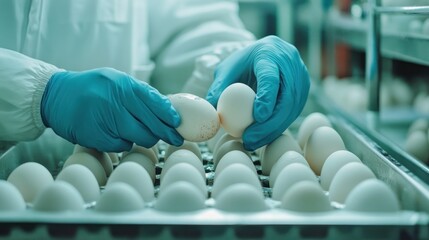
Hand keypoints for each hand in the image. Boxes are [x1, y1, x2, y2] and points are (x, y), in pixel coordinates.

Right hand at [41, 67, 182, 151]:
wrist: (56, 96)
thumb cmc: (93, 89)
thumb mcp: (116, 81)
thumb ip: (139, 94)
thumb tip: (168, 109)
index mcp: (122, 84)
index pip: (153, 101)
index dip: (168, 114)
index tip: (177, 123)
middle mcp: (114, 100)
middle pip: (150, 123)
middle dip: (166, 132)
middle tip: (174, 138)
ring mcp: (103, 118)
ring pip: (138, 136)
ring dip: (145, 138)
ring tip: (145, 135)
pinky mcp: (95, 135)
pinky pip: (121, 145)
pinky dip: (124, 142)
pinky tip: (120, 135)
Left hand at [206, 36, 309, 150]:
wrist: (265, 54)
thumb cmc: (242, 63)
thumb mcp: (226, 70)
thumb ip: (218, 88)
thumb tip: (213, 112)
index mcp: (270, 54)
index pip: (271, 78)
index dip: (267, 98)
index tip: (258, 117)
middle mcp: (289, 63)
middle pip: (285, 98)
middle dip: (269, 123)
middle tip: (250, 139)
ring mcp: (300, 77)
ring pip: (292, 108)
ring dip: (273, 130)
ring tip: (253, 143)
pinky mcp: (303, 90)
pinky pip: (293, 112)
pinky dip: (278, 127)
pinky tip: (263, 137)